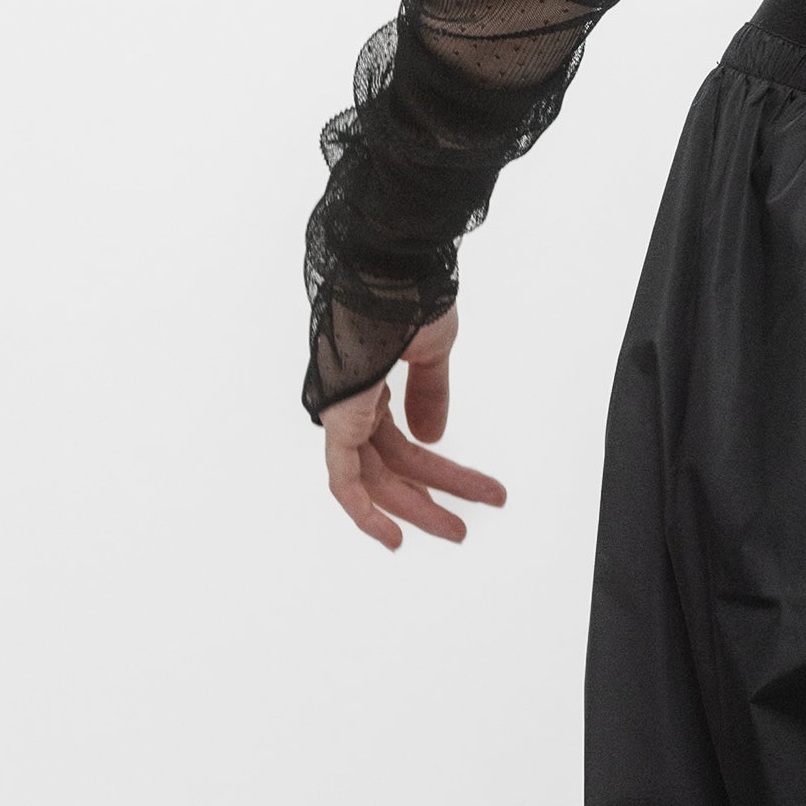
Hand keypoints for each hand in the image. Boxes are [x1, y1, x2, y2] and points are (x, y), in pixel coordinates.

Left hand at [321, 310, 508, 550]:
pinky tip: (393, 534)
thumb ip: (430, 394)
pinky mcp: (338, 419)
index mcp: (373, 383)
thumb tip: (432, 436)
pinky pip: (344, 480)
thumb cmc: (408, 297)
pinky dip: (364, 511)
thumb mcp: (431, 350)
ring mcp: (343, 411)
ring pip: (377, 477)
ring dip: (417, 507)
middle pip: (394, 464)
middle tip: (462, 525)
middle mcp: (354, 402)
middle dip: (432, 496)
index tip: (467, 491)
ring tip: (456, 529)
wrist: (389, 271)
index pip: (400, 440)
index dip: (432, 469)